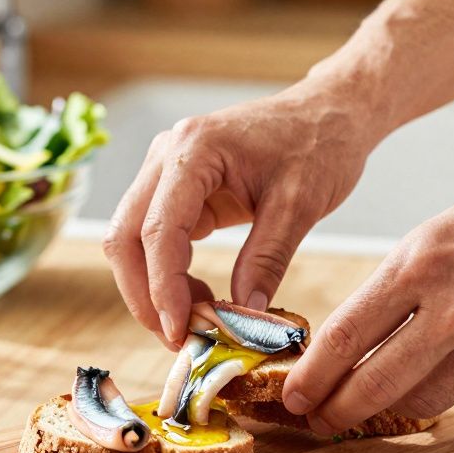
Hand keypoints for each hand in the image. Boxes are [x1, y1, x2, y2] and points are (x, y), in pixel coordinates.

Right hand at [103, 81, 380, 347]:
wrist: (328, 112)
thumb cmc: (320, 145)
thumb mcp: (301, 204)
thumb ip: (267, 259)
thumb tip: (243, 317)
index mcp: (194, 149)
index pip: (158, 229)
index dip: (162, 288)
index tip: (180, 332)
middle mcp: (166, 156)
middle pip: (124, 236)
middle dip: (144, 294)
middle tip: (178, 339)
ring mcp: (164, 171)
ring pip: (129, 240)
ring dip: (150, 288)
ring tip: (192, 324)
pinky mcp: (175, 190)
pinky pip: (153, 239)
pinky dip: (166, 275)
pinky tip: (197, 299)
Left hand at [280, 153, 453, 434]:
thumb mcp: (441, 231)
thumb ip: (401, 285)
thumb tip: (360, 337)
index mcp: (419, 263)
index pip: (345, 336)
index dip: (313, 376)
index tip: (294, 395)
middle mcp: (452, 308)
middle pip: (375, 384)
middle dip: (338, 411)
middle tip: (319, 420)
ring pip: (422, 400)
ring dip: (392, 409)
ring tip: (371, 408)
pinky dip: (446, 393)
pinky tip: (436, 382)